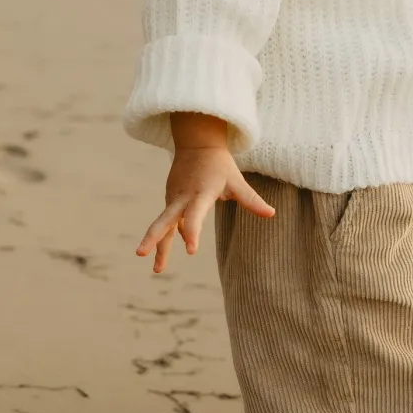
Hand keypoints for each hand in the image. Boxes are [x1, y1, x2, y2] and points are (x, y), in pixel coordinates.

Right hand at [136, 115, 275, 272]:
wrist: (197, 143)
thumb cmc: (220, 165)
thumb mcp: (237, 181)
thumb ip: (252, 200)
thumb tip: (272, 214)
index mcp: (200, 194)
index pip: (194, 216)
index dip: (192, 232)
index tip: (191, 251)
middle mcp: (182, 197)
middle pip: (164, 220)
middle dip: (153, 238)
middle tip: (140, 255)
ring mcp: (173, 198)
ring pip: (162, 224)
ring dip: (156, 244)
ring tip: (156, 269)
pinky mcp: (169, 198)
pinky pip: (166, 220)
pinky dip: (162, 235)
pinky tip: (161, 251)